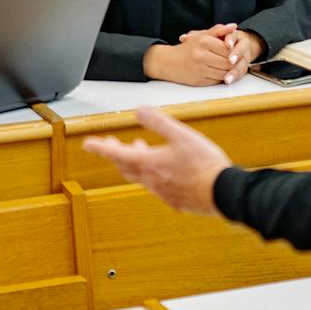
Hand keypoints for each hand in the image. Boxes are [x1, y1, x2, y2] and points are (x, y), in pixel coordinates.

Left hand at [83, 105, 231, 216]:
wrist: (222, 193)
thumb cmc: (204, 164)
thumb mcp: (182, 135)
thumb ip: (159, 122)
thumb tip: (139, 111)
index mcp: (149, 163)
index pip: (117, 154)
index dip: (101, 147)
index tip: (88, 144)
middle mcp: (151, 179)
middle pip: (125, 166)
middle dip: (116, 153)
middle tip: (110, 144)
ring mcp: (162, 191)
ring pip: (139, 176)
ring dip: (134, 161)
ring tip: (139, 149)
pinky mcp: (173, 199)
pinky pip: (154, 185)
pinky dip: (150, 172)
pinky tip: (162, 167)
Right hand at [143, 24, 258, 85]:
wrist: (168, 62)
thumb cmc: (187, 48)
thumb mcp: (202, 35)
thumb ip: (219, 30)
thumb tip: (234, 26)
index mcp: (203, 42)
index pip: (227, 48)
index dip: (233, 50)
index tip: (234, 50)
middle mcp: (201, 56)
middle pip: (228, 62)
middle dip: (233, 62)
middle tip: (234, 60)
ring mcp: (200, 69)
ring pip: (224, 73)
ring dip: (228, 71)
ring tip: (227, 66)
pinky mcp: (199, 81)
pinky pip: (217, 81)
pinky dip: (220, 77)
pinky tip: (218, 72)